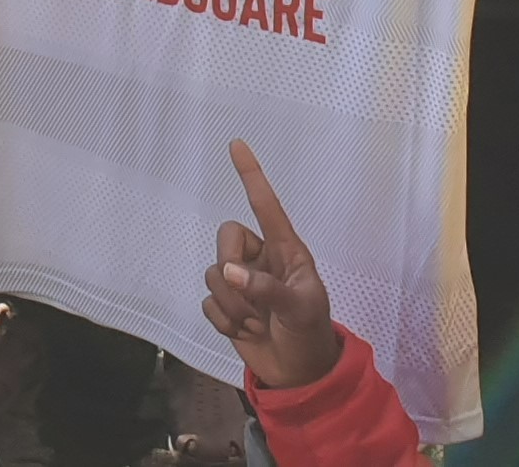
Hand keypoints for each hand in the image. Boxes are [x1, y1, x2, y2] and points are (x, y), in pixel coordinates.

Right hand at [201, 140, 342, 391]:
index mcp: (286, 250)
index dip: (251, 175)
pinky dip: (224, 321)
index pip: (266, 206)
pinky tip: (244, 332)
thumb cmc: (310, 332)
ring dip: (233, 306)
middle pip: (226, 239)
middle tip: (253, 302)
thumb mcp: (299, 308)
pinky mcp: (227, 306)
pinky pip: (208, 302)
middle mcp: (260, 259)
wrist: (300, 373)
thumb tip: (227, 271)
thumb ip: (266, 288)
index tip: (237, 144)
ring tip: (257, 323)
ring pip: (213, 274)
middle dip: (232, 270)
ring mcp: (241, 282)